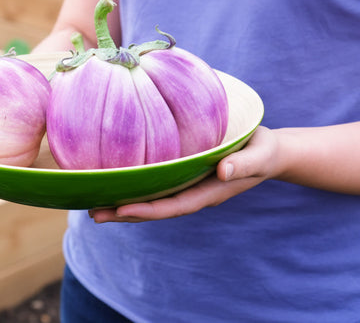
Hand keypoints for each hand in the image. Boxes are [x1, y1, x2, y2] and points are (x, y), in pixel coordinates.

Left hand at [89, 126, 281, 222]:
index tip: (121, 209)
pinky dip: (134, 189)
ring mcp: (187, 186)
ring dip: (123, 205)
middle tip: (92, 215)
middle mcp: (193, 193)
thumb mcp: (260, 154)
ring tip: (93, 207)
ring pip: (152, 200)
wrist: (270, 151)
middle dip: (125, 213)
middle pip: (155, 209)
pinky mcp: (183, 176)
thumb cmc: (264, 150)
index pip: (173, 206)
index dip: (147, 210)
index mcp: (209, 192)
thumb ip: (244, 163)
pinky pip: (155, 187)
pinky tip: (113, 186)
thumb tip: (222, 171)